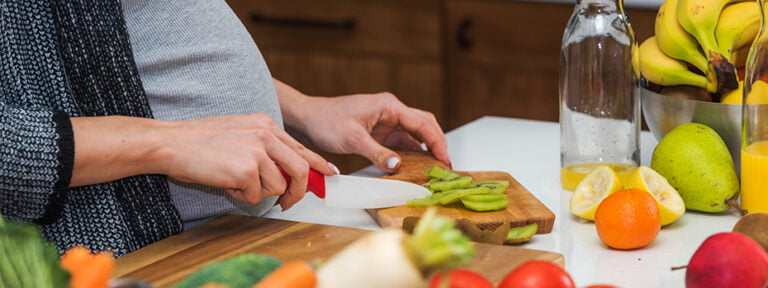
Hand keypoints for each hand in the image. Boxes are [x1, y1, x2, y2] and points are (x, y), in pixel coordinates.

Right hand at [160, 113, 334, 209]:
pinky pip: (256, 196)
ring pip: (278, 186)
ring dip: (258, 193)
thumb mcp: (240, 132)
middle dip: (298, 192)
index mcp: (266, 124)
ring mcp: (257, 151)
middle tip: (288, 204)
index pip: (301, 147)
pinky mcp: (246, 169)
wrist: (173, 143)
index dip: (318, 164)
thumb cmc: (200, 141)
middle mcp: (266, 134)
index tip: (329, 174)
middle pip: (301, 170)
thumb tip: (287, 169)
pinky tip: (226, 183)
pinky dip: (242, 196)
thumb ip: (265, 146)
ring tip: (236, 182)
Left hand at [284, 92, 450, 171]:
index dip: (437, 142)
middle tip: (445, 164)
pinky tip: (415, 166)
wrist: (307, 118)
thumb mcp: (353, 139)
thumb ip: (377, 152)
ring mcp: (386, 121)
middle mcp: (391, 111)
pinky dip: (410, 153)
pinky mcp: (379, 131)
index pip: (422, 124)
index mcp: (389, 106)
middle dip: (437, 143)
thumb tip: (398, 164)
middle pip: (424, 125)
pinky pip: (401, 142)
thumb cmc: (326, 121)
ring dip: (425, 149)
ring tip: (435, 167)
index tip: (445, 159)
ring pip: (414, 134)